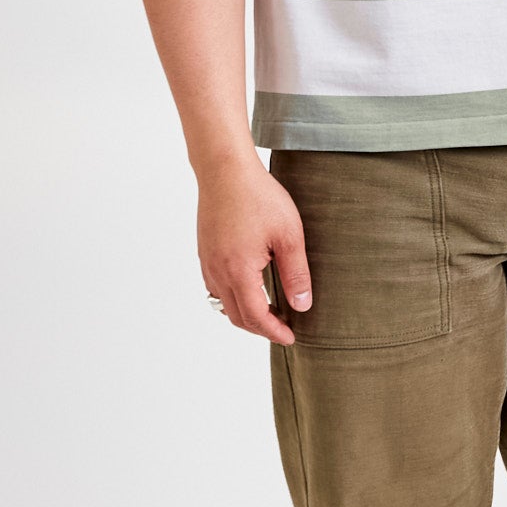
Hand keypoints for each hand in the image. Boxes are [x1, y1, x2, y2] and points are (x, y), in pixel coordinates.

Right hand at [197, 156, 310, 344]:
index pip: (255, 317)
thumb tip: (302, 305)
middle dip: (260, 328)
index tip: (290, 337)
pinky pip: (215, 288)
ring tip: (268, 313)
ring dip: (245, 315)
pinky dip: (232, 298)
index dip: (274, 332)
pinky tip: (248, 290)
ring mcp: (208, 262)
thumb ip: (296, 274)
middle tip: (282, 329)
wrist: (225, 169)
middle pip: (237, 316)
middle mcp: (218, 272)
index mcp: (239, 271)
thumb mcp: (288, 236)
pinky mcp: (204, 252)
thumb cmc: (258, 197)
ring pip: (223, 304)